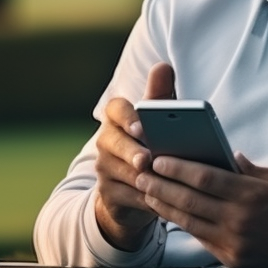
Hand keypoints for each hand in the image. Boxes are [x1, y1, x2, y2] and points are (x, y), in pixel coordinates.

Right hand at [91, 62, 175, 250]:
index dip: (127, 118)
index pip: (115, 109)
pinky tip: (163, 201)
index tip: (141, 127)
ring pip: (121, 172)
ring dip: (143, 178)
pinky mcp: (108, 194)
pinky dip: (146, 199)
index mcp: (116, 118)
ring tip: (162, 183)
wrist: (134, 187)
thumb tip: (163, 66)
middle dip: (131, 151)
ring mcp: (103, 168)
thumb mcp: (157, 121)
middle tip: (146, 159)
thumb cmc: (152, 143)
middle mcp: (105, 141)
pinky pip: (127, 197)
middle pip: (114, 143)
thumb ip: (160, 96)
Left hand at [135, 153, 267, 267]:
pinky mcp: (233, 261)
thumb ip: (248, 170)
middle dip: (161, 185)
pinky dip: (183, 224)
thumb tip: (225, 157)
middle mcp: (240, 220)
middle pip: (189, 200)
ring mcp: (235, 244)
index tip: (158, 158)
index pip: (204, 178)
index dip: (177, 168)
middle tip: (141, 173)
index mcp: (252, 195)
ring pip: (188, 222)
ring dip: (164, 206)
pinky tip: (170, 213)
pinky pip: (201, 239)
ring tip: (148, 192)